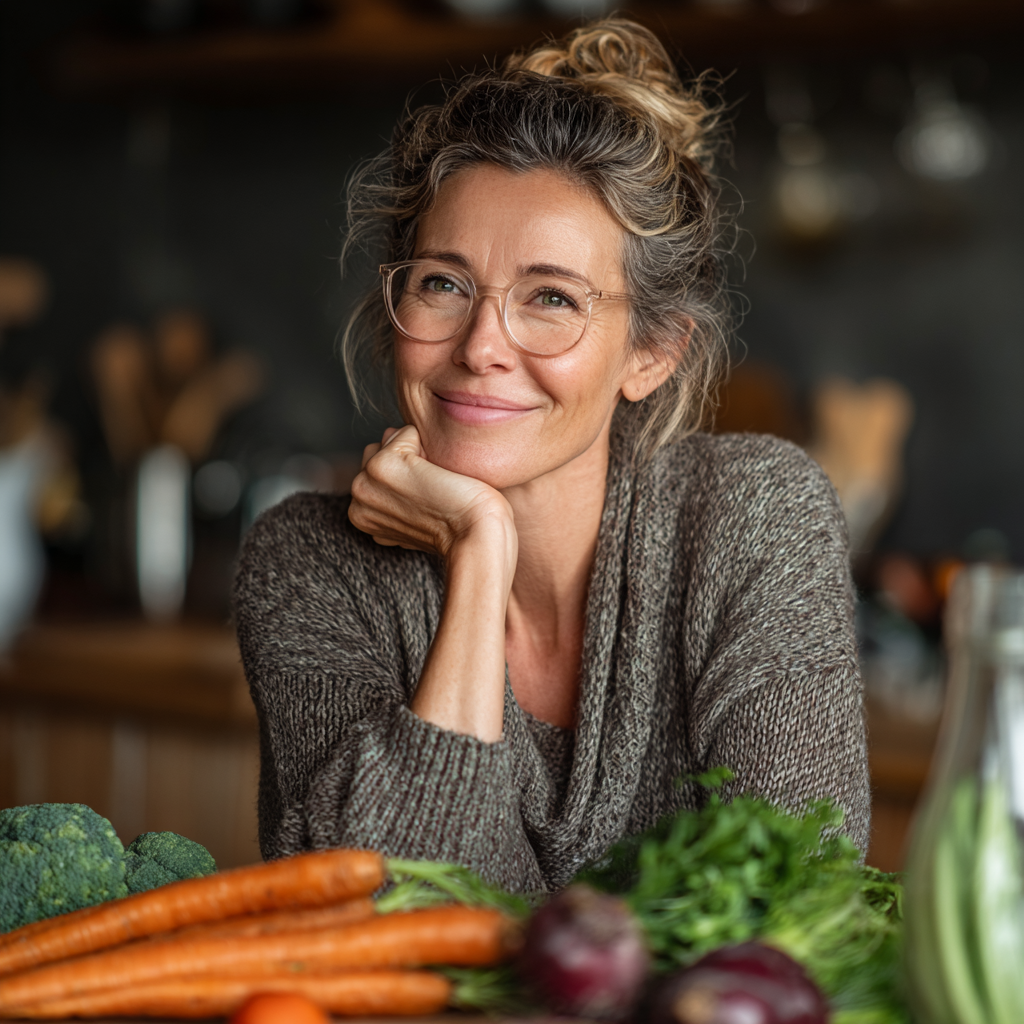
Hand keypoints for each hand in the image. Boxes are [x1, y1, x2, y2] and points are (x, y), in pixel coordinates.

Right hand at [348, 425, 516, 569]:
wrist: (474, 535)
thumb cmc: (459, 526)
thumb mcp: (418, 511)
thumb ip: (396, 487)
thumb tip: (389, 437)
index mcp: (361, 515)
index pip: (375, 468)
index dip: (407, 475)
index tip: (425, 500)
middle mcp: (358, 501)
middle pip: (379, 449)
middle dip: (408, 459)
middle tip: (431, 491)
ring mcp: (366, 483)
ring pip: (391, 439)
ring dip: (417, 452)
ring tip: (434, 484)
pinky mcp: (383, 466)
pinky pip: (406, 432)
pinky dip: (427, 444)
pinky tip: (437, 475)